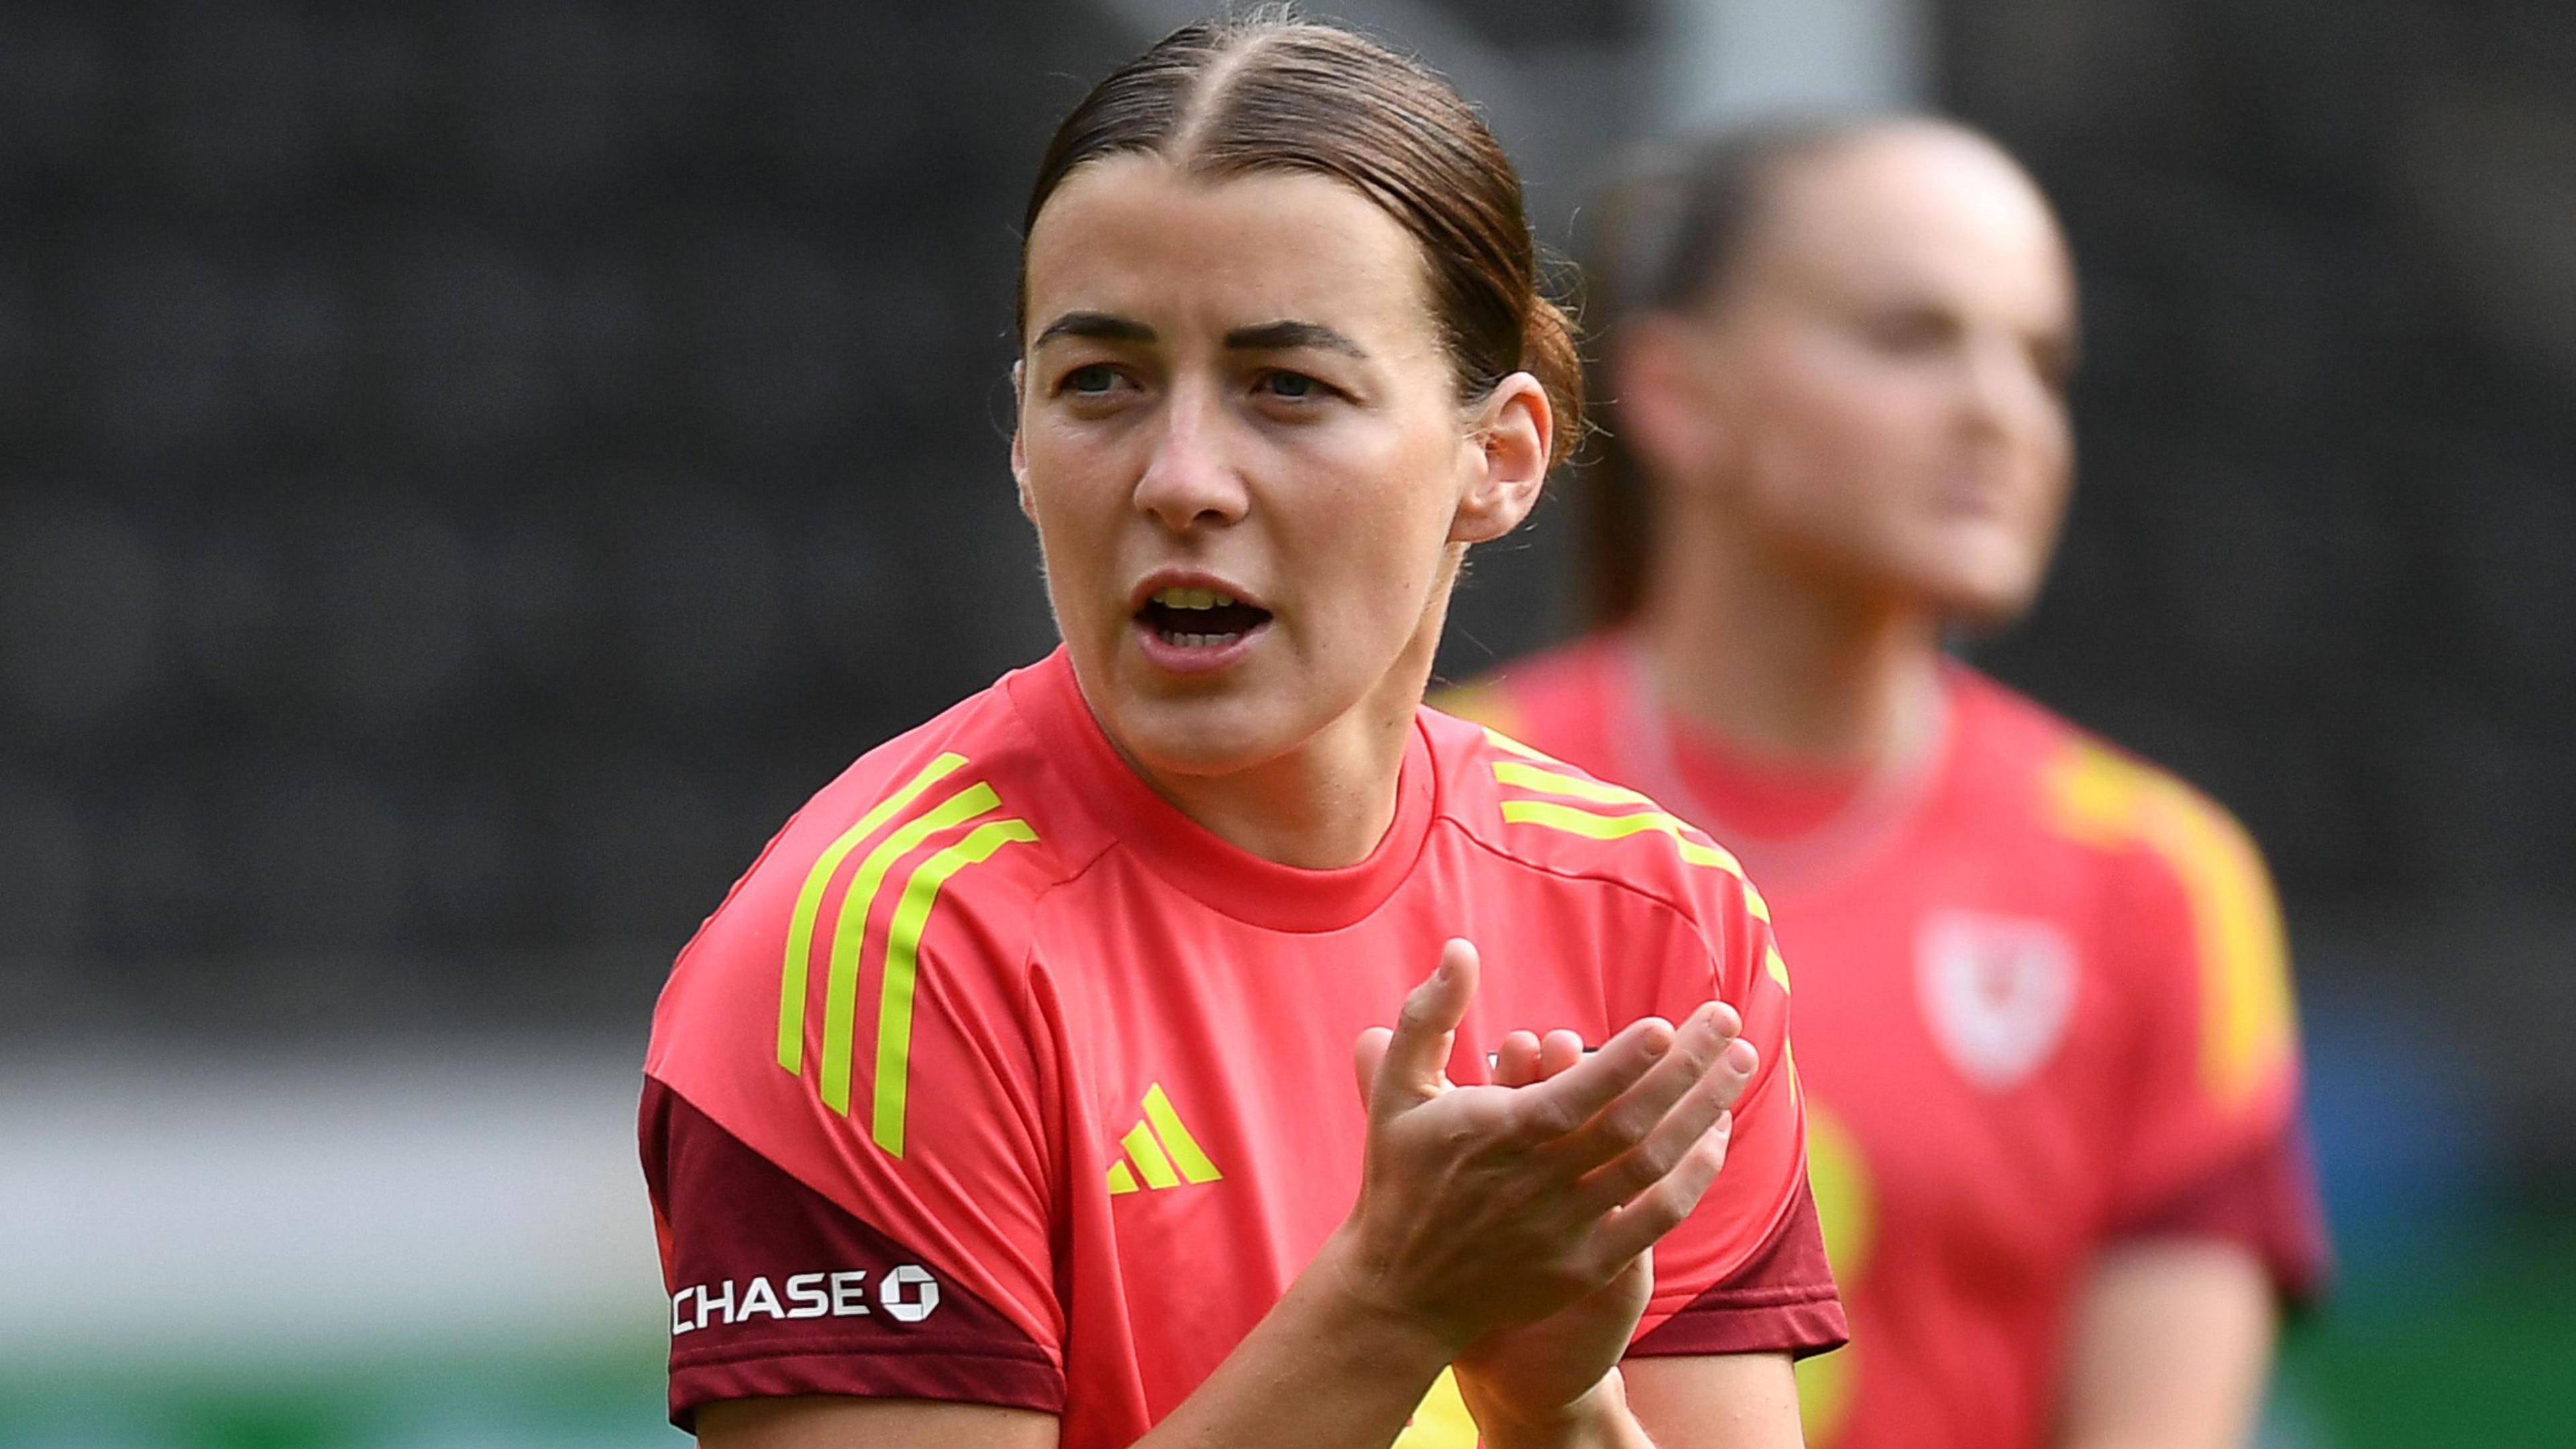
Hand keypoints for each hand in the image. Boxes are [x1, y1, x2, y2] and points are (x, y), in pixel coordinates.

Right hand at [1330, 939, 1756, 1413]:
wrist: (1400, 1294)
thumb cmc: (1400, 1178)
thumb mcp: (1396, 1090)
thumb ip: (1429, 1017)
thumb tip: (1461, 949)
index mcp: (1498, 1134)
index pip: (1576, 1094)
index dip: (1625, 1061)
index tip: (1666, 1024)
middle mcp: (1541, 1182)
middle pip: (1631, 1121)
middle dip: (1687, 1068)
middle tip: (1729, 1019)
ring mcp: (1569, 1228)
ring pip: (1653, 1165)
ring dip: (1703, 1111)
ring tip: (1742, 1062)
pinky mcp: (1587, 1266)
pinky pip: (1657, 1218)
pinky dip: (1694, 1176)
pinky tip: (1717, 1135)